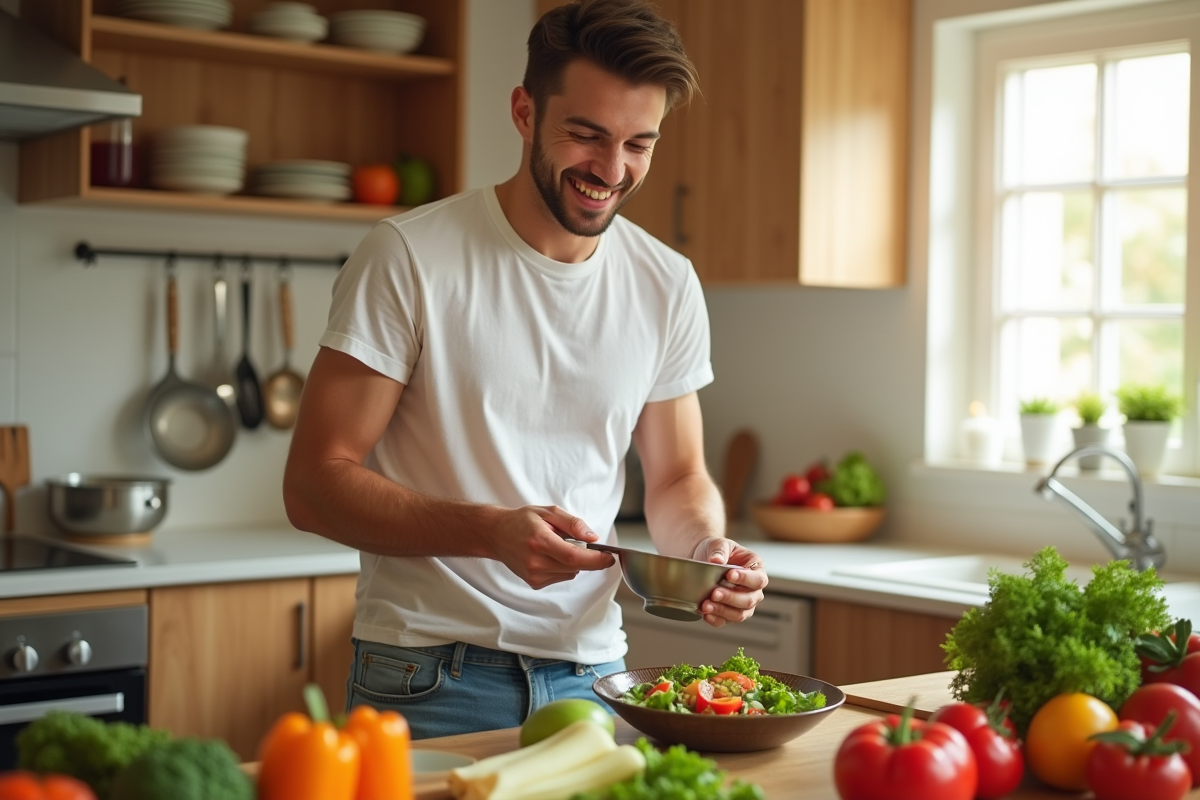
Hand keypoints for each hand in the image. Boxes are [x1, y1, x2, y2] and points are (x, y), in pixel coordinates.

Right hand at [492, 505, 614, 589]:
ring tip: (556, 546)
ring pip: (571, 573)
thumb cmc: (522, 521)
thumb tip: (593, 537)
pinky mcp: (534, 583)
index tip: (609, 558)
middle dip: (588, 558)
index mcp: (539, 540)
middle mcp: (535, 561)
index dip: (595, 559)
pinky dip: (563, 567)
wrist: (496, 535)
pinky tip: (550, 556)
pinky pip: (561, 576)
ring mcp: (533, 575)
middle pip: (575, 566)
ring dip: (573, 561)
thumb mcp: (548, 512)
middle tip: (584, 543)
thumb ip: (573, 523)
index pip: (573, 556)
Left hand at [690, 538, 767, 627]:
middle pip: (749, 600)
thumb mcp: (718, 544)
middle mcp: (753, 589)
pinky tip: (705, 614)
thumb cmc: (717, 550)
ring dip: (722, 611)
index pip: (758, 579)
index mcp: (756, 569)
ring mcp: (742, 603)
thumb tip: (716, 560)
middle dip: (731, 598)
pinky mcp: (729, 613)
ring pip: (739, 614)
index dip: (745, 579)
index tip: (729, 575)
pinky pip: (725, 621)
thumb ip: (719, 550)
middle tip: (714, 593)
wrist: (703, 558)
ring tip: (706, 605)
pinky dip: (716, 619)